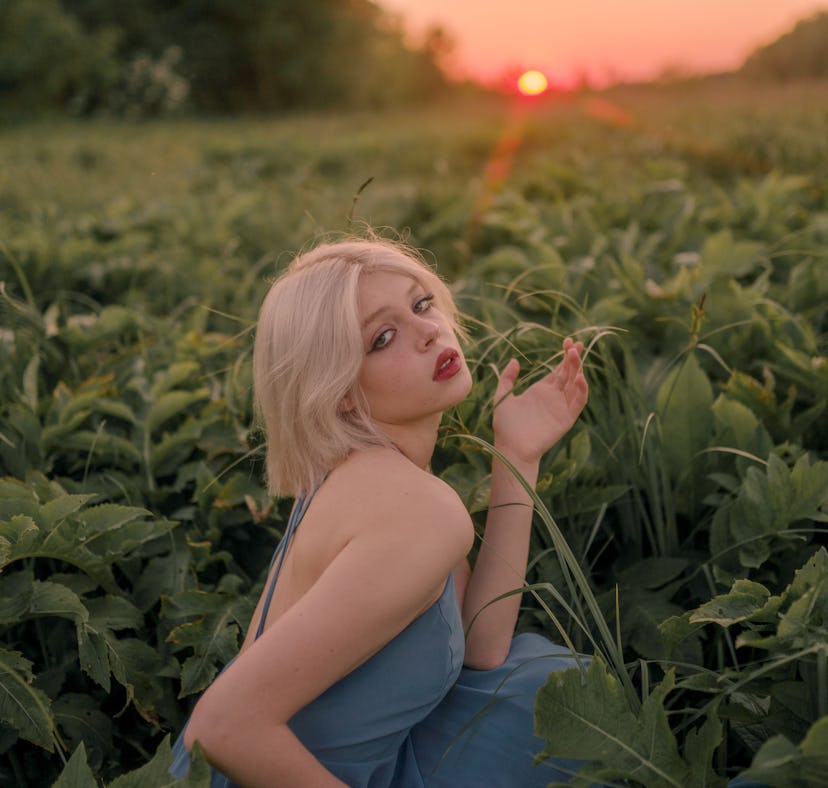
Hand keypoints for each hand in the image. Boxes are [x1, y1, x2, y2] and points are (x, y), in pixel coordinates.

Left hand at [492, 338, 587, 465]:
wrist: (511, 447)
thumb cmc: (505, 426)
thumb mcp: (502, 396)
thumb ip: (507, 378)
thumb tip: (515, 360)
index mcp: (541, 391)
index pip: (558, 370)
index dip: (565, 356)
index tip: (567, 341)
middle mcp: (554, 397)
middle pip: (569, 374)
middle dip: (573, 358)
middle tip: (575, 343)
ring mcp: (561, 407)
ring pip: (575, 385)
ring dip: (578, 370)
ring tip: (575, 355)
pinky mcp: (566, 418)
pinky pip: (578, 402)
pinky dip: (582, 390)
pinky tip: (580, 377)